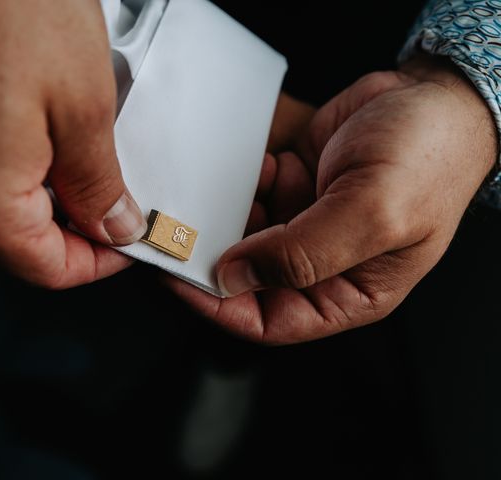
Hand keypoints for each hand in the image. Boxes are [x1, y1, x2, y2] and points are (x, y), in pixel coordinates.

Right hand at [0, 0, 145, 287]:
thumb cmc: (4, 2)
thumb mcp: (83, 106)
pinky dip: (12, 171)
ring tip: (83, 162)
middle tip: (116, 200)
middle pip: (17, 246)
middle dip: (74, 233)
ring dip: (45, 201)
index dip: (100, 262)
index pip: (47, 270)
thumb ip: (98, 184)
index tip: (132, 238)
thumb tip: (111, 225)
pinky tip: (38, 134)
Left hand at [168, 55, 497, 343]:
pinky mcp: (296, 190)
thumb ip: (302, 254)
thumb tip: (235, 278)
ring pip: (245, 237)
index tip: (182, 278)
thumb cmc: (428, 158)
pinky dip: (249, 183)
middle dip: (216, 255)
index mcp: (348, 292)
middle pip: (249, 280)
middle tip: (185, 228)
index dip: (221, 307)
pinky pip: (255, 197)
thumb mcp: (372, 213)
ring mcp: (306, 225)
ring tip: (228, 190)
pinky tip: (269, 163)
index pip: (270, 321)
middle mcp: (322, 264)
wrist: (435, 96)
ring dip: (231, 214)